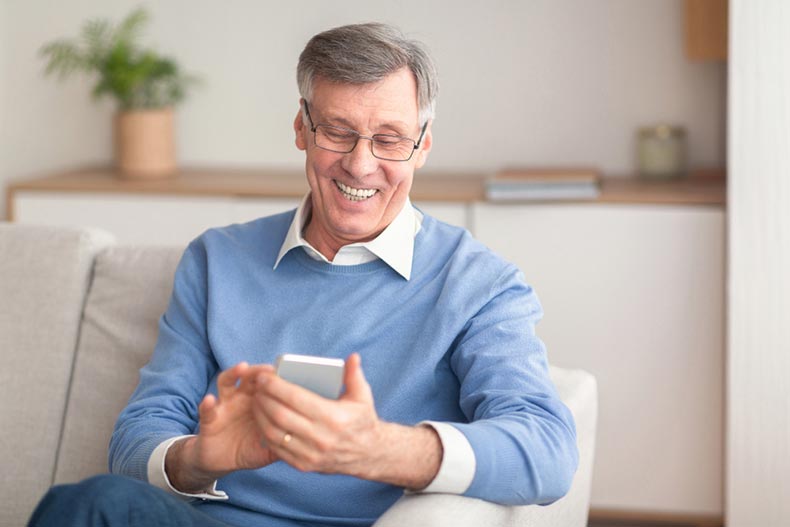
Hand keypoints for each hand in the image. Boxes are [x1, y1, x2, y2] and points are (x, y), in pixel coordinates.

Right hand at [166, 362, 279, 492]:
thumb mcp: (267, 448)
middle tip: (269, 369)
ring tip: (241, 368)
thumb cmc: (247, 448)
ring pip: (226, 383)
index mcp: (257, 403)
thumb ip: (283, 444)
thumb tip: (304, 446)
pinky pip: (206, 409)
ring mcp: (224, 406)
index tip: (289, 375)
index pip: (267, 385)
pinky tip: (210, 400)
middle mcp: (240, 398)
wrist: (220, 461)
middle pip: (248, 377)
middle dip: (258, 371)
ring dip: (233, 374)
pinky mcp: (208, 419)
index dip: (276, 380)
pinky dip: (207, 404)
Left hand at [252, 353, 441, 487]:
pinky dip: (265, 433)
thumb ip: (354, 375)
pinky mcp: (304, 465)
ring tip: (256, 400)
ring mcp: (311, 455)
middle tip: (257, 386)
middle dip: (263, 398)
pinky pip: (277, 449)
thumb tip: (352, 357)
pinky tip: (261, 420)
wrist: (368, 454)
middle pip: (281, 415)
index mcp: (334, 418)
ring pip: (275, 433)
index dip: (276, 386)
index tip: (264, 376)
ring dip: (260, 415)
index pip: (296, 398)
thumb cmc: (362, 419)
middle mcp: (321, 438)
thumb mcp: (362, 396)